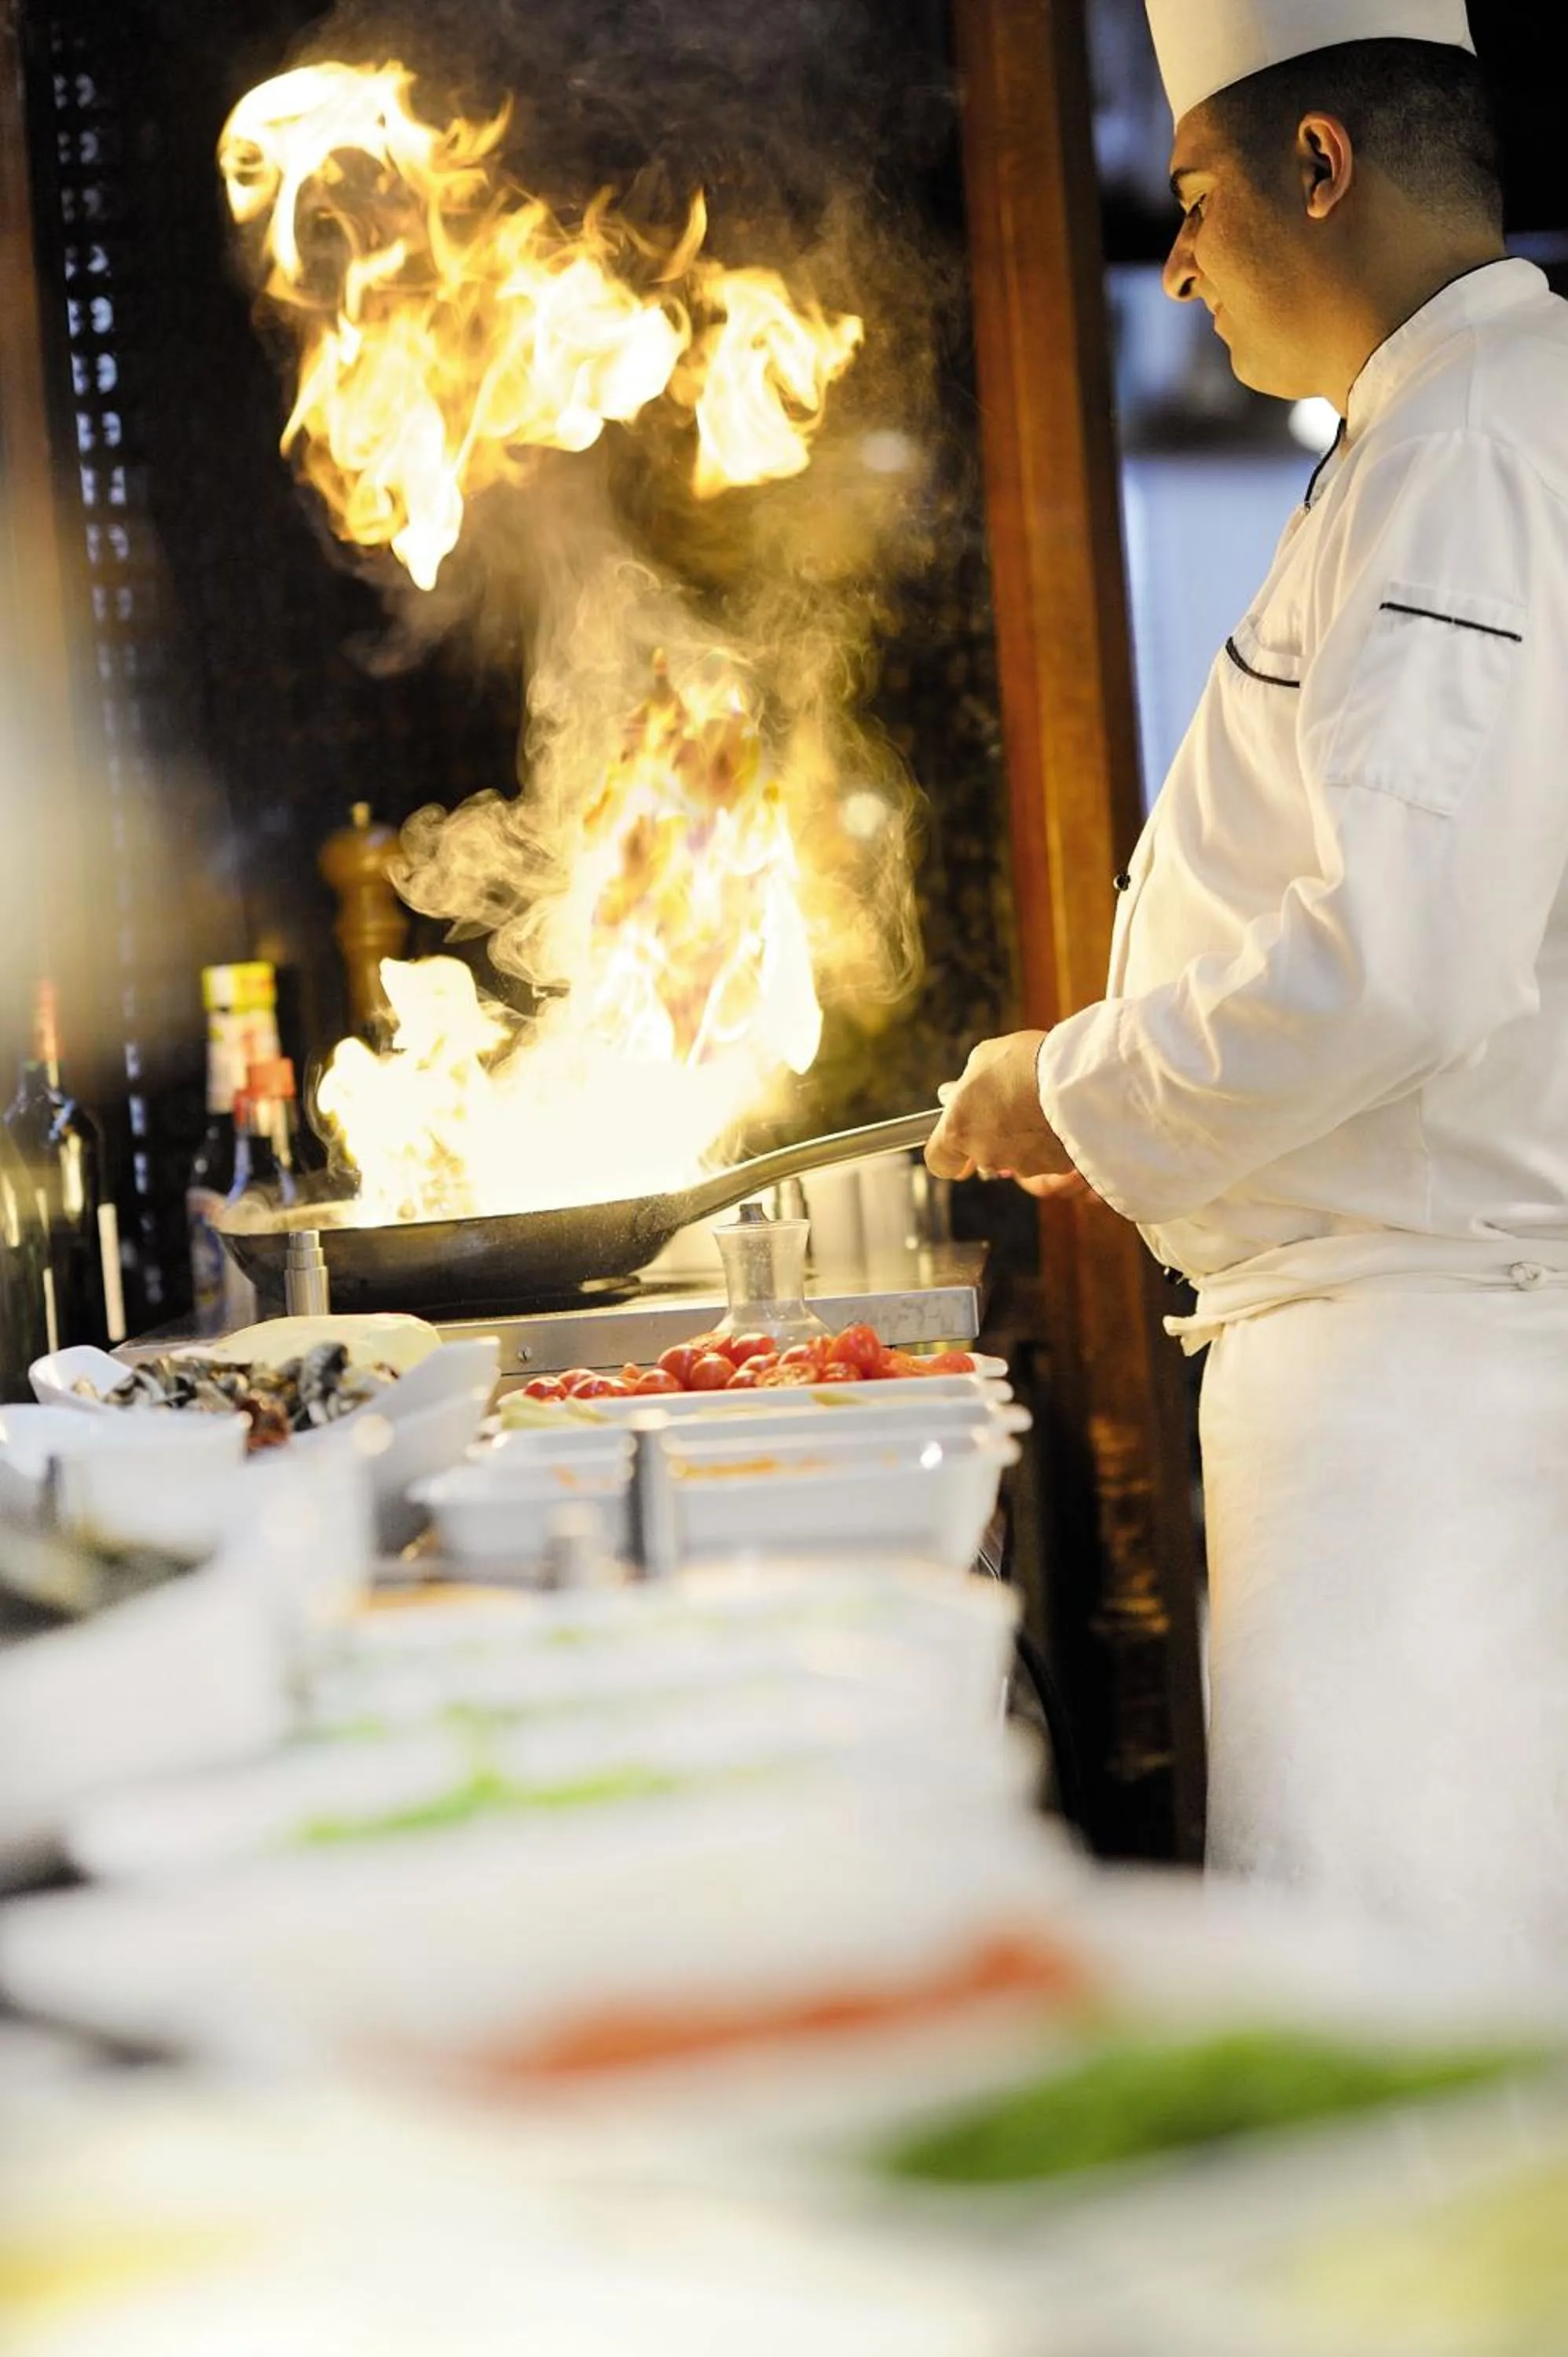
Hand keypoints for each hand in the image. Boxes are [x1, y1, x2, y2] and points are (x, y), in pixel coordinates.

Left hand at [924, 1031, 1075, 1182]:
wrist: (1074, 1077)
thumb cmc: (1023, 1062)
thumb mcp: (983, 1059)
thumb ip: (965, 1085)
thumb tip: (952, 1094)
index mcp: (958, 1129)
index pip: (938, 1162)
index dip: (947, 1154)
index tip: (958, 1141)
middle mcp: (985, 1154)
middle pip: (982, 1156)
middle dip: (993, 1137)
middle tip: (1010, 1105)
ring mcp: (1020, 1165)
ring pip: (1016, 1157)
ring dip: (1023, 1138)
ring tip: (1039, 1104)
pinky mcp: (1053, 1167)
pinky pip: (1047, 1156)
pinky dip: (1050, 1142)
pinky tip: (1060, 1115)